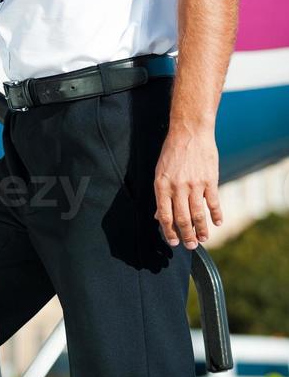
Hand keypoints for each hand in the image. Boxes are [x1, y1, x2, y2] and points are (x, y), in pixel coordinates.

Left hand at [153, 129, 222, 249]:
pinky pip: (213, 203)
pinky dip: (216, 215)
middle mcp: (177, 187)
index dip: (169, 232)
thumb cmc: (173, 152)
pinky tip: (217, 223)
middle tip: (190, 245)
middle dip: (186, 236)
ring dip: (201, 230)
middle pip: (182, 219)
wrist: (190, 132)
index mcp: (162, 185)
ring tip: (203, 239)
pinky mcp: (209, 180)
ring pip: (198, 214)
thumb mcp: (160, 171)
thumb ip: (161, 194)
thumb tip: (158, 216)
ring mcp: (194, 184)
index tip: (173, 242)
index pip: (164, 216)